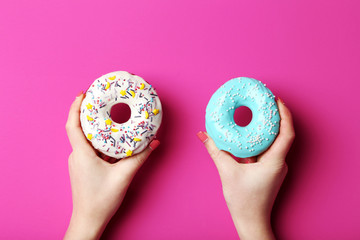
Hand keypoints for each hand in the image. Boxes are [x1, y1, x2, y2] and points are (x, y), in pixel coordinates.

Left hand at [64, 93, 159, 239]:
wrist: (89, 220)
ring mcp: (80, 162)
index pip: (73, 125)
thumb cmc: (101, 200)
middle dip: (88, 112)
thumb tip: (154, 143)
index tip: (83, 93)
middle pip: (79, 128)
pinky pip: (91, 148)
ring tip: (107, 116)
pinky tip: (112, 139)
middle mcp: (77, 155)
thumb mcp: (124, 176)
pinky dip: (100, 140)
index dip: (76, 107)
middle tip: (99, 99)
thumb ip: (140, 157)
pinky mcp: (84, 167)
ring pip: (86, 139)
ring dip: (95, 127)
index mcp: (82, 154)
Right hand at [197, 98, 294, 239]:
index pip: (287, 132)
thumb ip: (215, 150)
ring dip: (269, 127)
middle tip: (267, 100)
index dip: (284, 114)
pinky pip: (268, 149)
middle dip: (277, 115)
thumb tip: (203, 135)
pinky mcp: (269, 170)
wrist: (251, 221)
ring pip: (275, 141)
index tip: (277, 100)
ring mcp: (274, 166)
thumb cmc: (243, 201)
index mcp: (274, 162)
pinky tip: (252, 132)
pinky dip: (262, 139)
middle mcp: (278, 162)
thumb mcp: (227, 172)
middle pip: (283, 134)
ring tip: (260, 112)